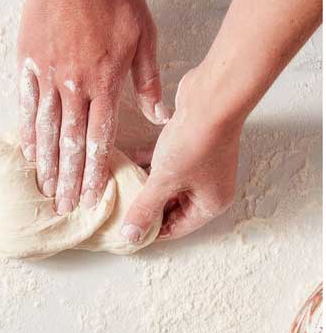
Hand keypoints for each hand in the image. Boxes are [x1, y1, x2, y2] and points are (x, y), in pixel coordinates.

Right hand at [17, 0, 164, 214]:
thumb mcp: (144, 35)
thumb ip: (148, 80)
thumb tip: (159, 116)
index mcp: (105, 83)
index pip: (100, 139)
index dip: (95, 172)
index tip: (91, 198)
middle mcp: (75, 88)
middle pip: (70, 144)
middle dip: (68, 180)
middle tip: (63, 208)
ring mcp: (48, 79)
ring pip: (45, 131)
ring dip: (46, 165)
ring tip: (45, 190)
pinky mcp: (29, 66)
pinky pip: (26, 106)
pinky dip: (26, 133)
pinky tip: (27, 154)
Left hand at [120, 68, 241, 244]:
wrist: (213, 96)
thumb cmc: (195, 142)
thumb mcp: (163, 183)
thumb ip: (145, 209)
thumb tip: (130, 236)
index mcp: (211, 204)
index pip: (175, 229)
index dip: (149, 232)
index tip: (124, 231)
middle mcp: (211, 187)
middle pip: (172, 208)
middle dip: (146, 207)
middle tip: (119, 210)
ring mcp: (204, 165)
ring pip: (168, 184)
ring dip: (146, 185)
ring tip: (121, 189)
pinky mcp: (194, 145)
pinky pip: (169, 163)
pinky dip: (152, 164)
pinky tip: (132, 162)